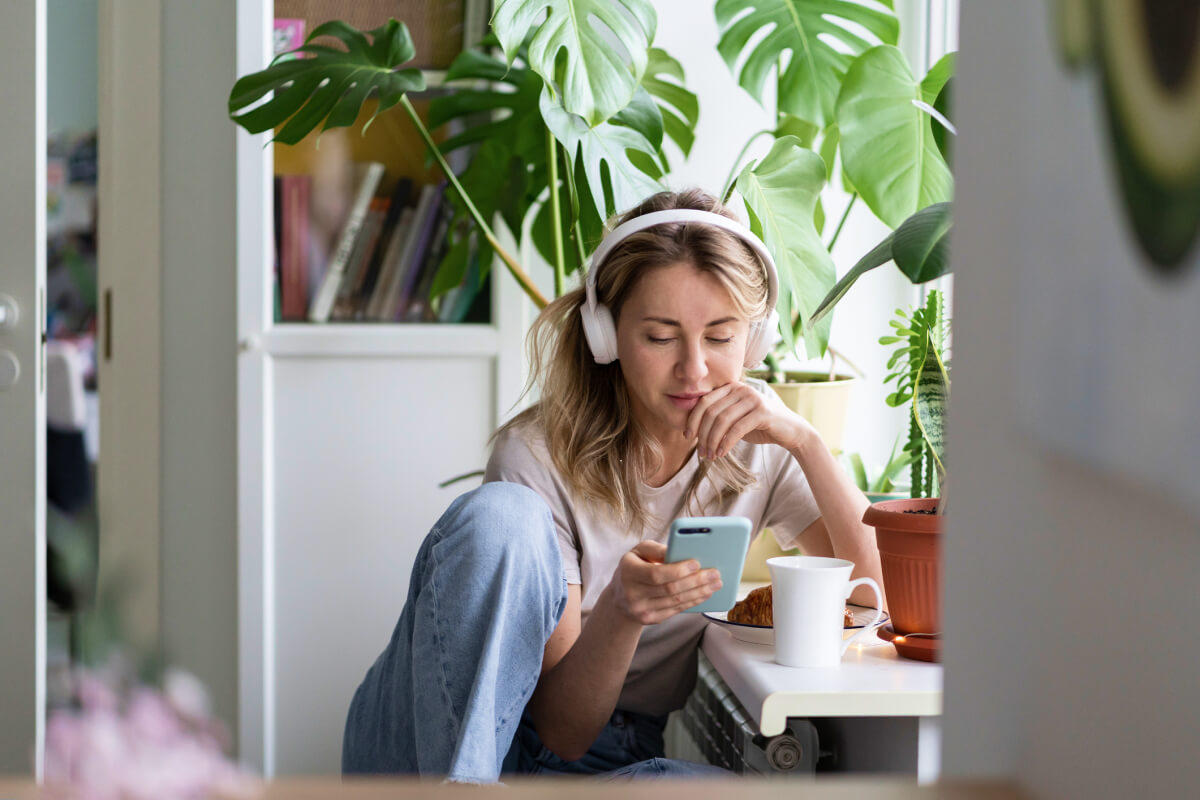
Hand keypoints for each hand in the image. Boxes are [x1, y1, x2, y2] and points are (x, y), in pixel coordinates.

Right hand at [604, 541, 722, 625]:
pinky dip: (693, 601)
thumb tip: (679, 550)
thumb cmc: (634, 567)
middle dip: (696, 581)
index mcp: (629, 572)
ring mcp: (641, 609)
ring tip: (715, 583)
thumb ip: (657, 549)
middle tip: (715, 573)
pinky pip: (676, 610)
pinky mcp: (650, 619)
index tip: (697, 563)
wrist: (619, 598)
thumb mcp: (639, 551)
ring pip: (676, 601)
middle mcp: (632, 593)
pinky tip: (705, 593)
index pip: (656, 574)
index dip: (678, 570)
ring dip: (700, 592)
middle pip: (670, 589)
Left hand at [684, 381, 815, 458]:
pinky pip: (737, 429)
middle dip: (702, 433)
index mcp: (732, 387)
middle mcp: (741, 389)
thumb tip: (692, 429)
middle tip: (701, 452)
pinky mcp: (762, 412)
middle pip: (711, 411)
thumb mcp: (735, 419)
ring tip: (710, 455)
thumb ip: (718, 418)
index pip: (704, 401)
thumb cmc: (759, 426)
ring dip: (713, 441)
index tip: (687, 436)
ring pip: (722, 420)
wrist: (790, 431)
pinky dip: (726, 443)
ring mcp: (753, 398)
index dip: (693, 420)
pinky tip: (722, 453)